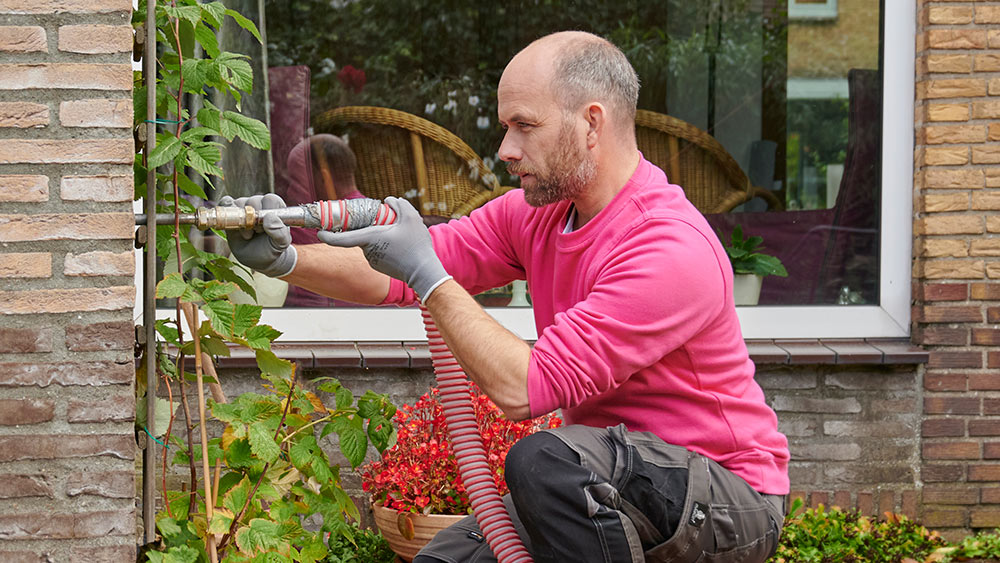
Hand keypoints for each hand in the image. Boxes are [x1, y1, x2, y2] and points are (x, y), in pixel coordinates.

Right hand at [219, 193, 296, 277]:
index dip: (266, 213)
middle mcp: (260, 204)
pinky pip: (226, 203)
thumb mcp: (280, 244)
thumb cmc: (271, 249)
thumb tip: (269, 217)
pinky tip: (231, 224)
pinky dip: (226, 210)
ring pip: (239, 203)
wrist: (257, 259)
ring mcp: (245, 207)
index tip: (265, 227)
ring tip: (247, 234)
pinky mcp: (231, 211)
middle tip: (256, 232)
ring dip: (240, 220)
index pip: (270, 199)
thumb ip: (280, 233)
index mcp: (275, 208)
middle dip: (252, 218)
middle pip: (253, 201)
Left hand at [317, 197, 451, 300]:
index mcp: (370, 238)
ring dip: (379, 236)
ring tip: (400, 235)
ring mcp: (373, 261)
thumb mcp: (411, 217)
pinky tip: (400, 245)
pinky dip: (384, 246)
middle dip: (370, 227)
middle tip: (386, 221)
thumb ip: (398, 204)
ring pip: (371, 243)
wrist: (424, 272)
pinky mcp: (380, 267)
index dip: (328, 235)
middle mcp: (368, 251)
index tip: (319, 232)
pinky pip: (378, 251)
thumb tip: (389, 201)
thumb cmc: (416, 246)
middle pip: (362, 235)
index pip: (342, 239)